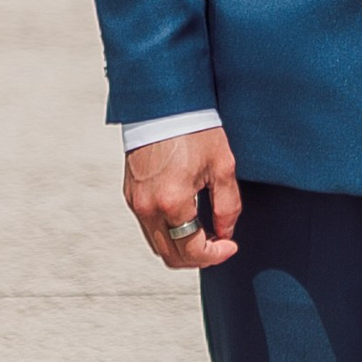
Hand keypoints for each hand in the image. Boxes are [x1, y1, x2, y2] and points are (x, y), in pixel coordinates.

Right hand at [124, 127, 240, 268]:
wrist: (163, 104)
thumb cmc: (195, 129)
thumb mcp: (222, 167)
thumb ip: (228, 207)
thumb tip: (226, 233)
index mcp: (172, 202)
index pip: (192, 251)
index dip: (216, 255)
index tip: (230, 245)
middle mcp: (148, 207)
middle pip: (171, 256)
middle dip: (198, 257)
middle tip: (219, 244)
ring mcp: (135, 202)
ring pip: (157, 244)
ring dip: (181, 246)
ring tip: (204, 232)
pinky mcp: (130, 194)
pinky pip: (148, 226)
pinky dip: (167, 232)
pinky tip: (186, 218)